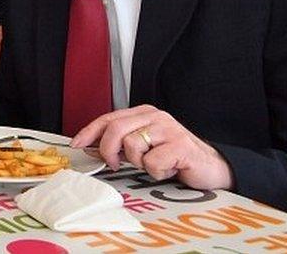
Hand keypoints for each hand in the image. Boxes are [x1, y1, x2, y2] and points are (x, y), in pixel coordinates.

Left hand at [71, 104, 234, 190]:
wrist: (209, 167)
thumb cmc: (173, 157)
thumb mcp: (142, 149)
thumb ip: (118, 146)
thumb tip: (90, 148)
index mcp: (144, 114)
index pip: (109, 118)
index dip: (89, 131)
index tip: (77, 144)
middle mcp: (155, 117)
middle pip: (116, 128)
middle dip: (107, 149)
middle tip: (112, 164)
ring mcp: (169, 129)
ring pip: (132, 145)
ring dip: (138, 163)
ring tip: (154, 164)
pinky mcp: (180, 145)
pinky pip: (152, 162)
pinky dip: (156, 172)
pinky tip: (168, 169)